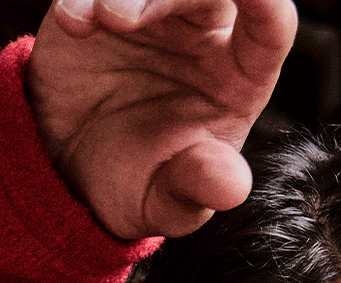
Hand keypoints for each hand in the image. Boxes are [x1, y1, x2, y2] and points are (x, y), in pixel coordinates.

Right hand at [26, 0, 297, 241]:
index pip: (271, 26)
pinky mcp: (105, 1)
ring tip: (102, 19)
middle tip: (122, 18)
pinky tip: (73, 23)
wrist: (68, 175)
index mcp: (238, 77)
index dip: (266, 3)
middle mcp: (204, 33)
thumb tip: (231, 185)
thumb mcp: (164, 203)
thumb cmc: (133, 183)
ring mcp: (156, 11)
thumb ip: (196, 191)